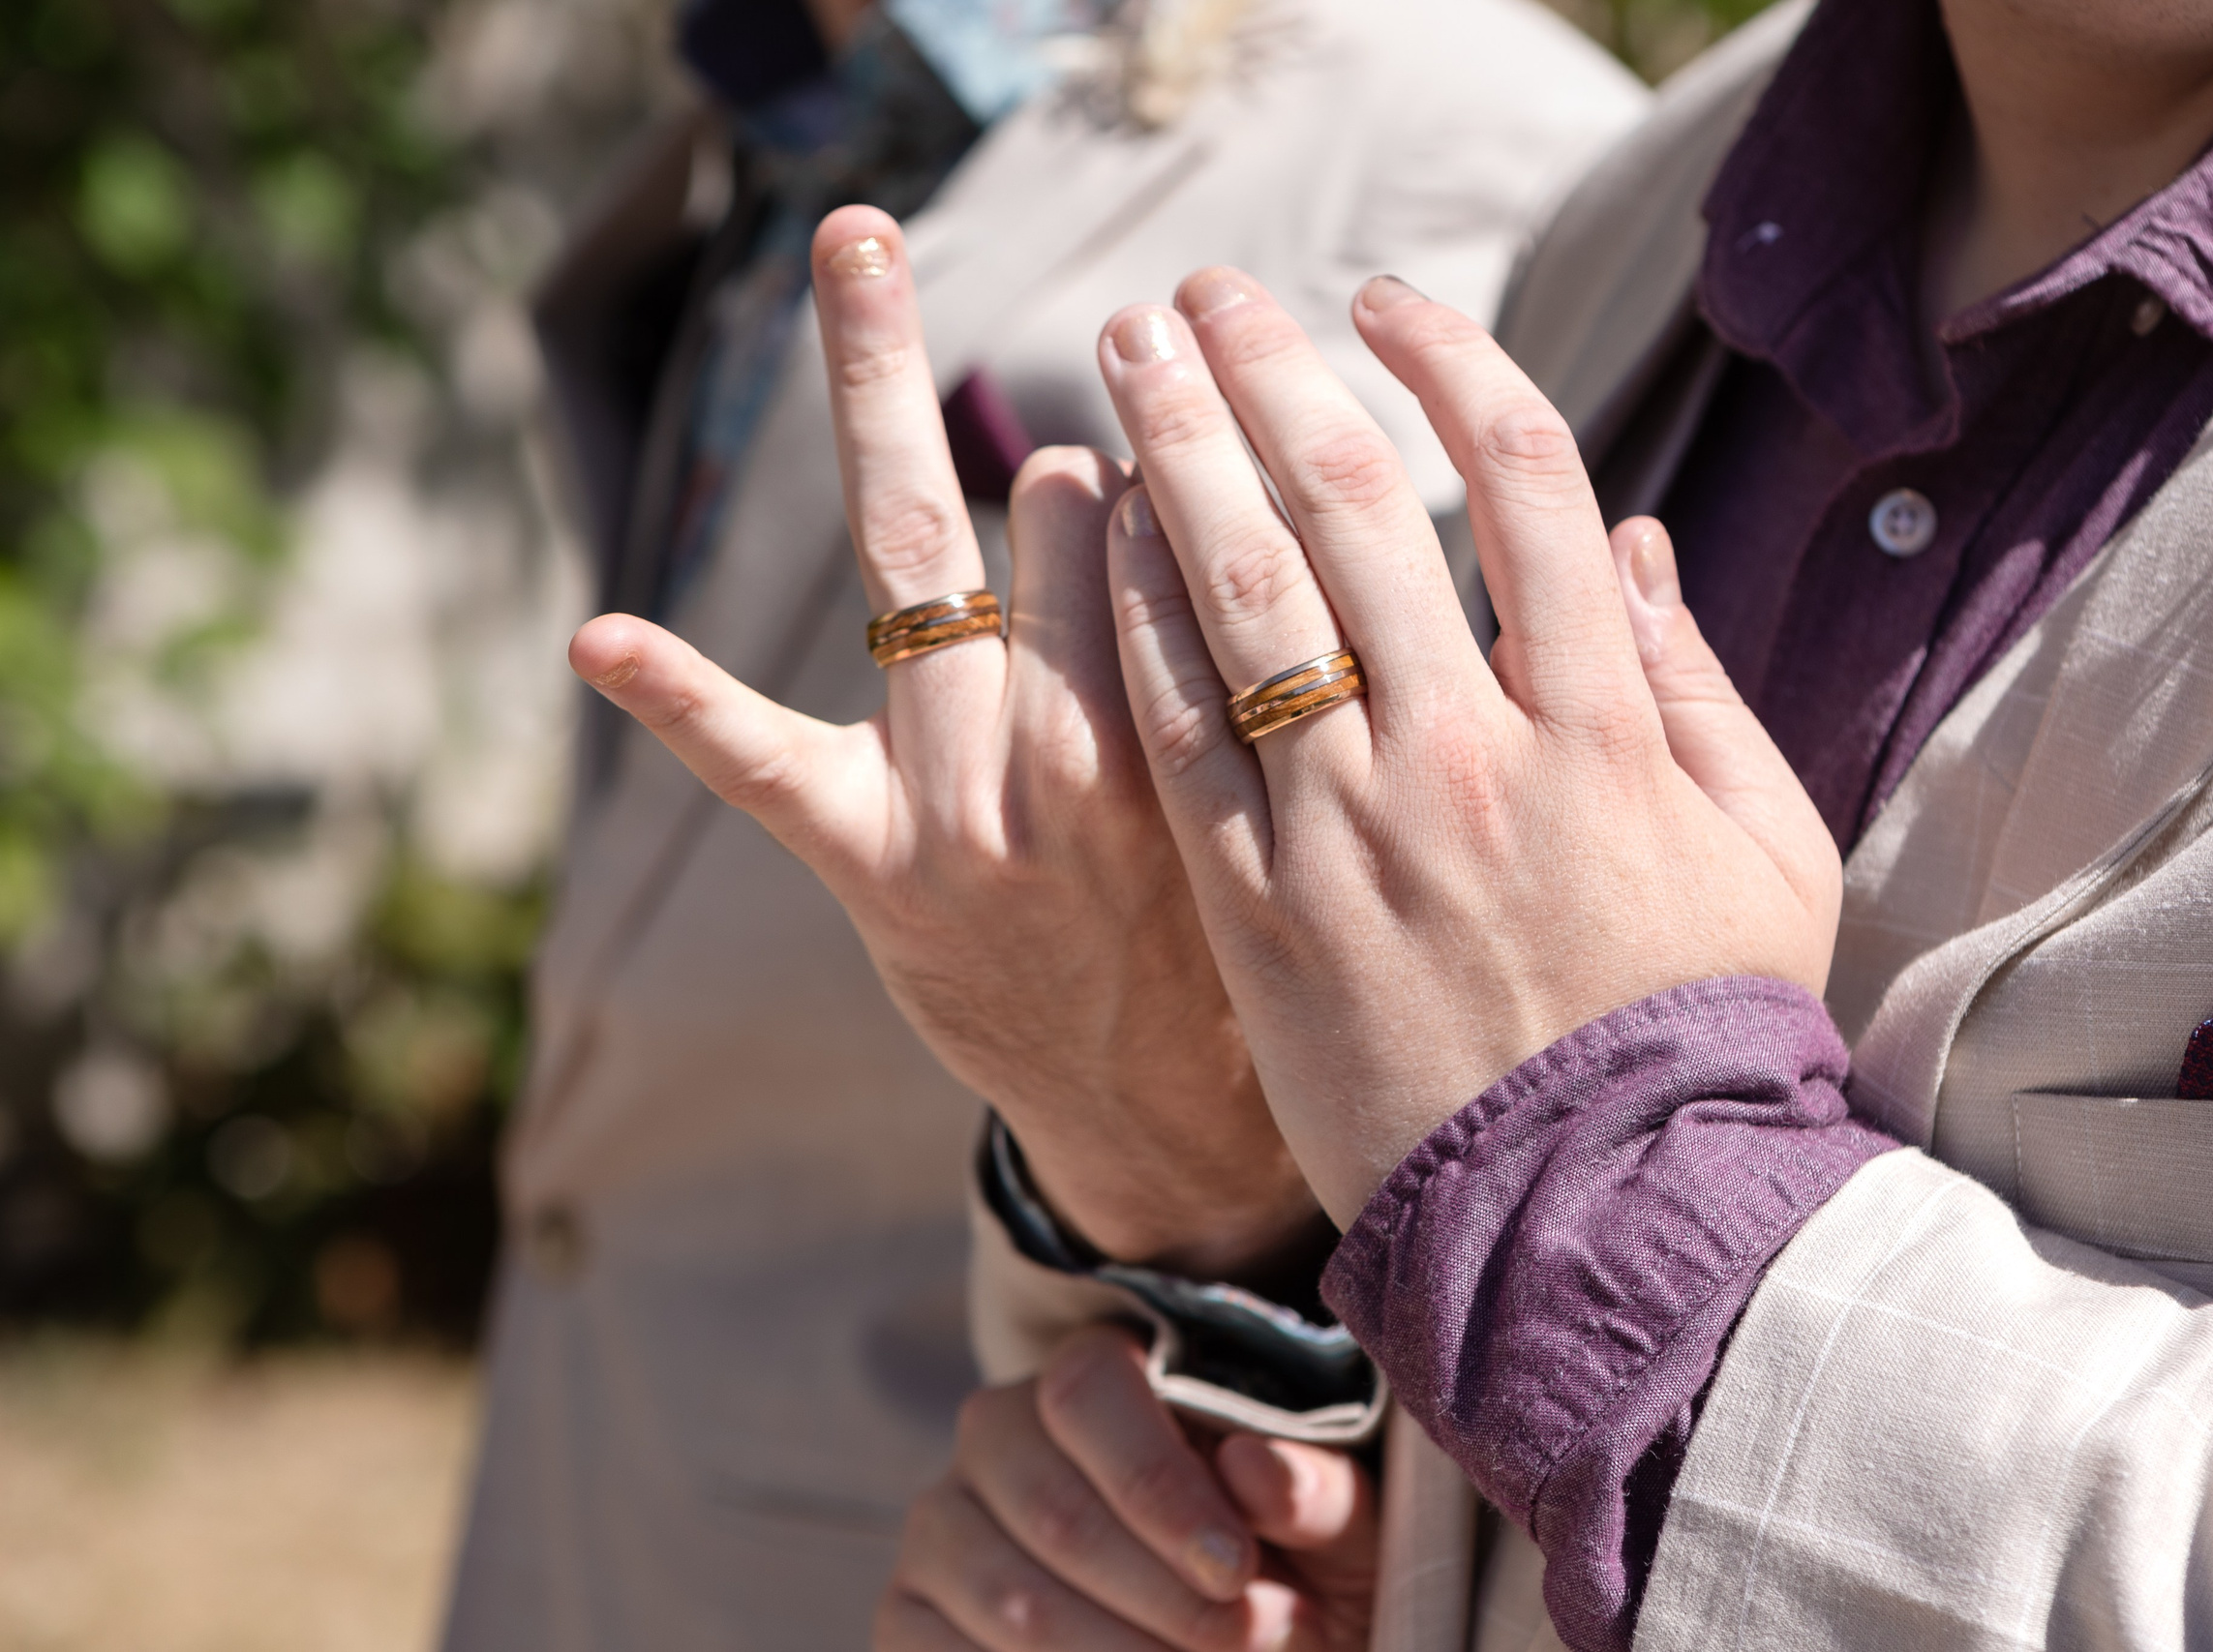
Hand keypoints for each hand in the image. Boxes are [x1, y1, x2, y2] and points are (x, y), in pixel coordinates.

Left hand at [566, 208, 1315, 1276]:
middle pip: (1061, 529)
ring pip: (929, 575)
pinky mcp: (866, 860)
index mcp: (1193, 750)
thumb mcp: (1267, 802)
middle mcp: (1078, 770)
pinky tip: (599, 639)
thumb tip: (1178, 472)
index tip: (1182, 433)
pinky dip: (680, 697)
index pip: (1176, 538)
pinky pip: (761, 766)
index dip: (1169, 461)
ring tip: (864, 260)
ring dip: (892, 408)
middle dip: (1057, 416)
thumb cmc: (1225, 936)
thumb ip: (1238, 655)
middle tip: (1061, 313)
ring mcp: (960, 813)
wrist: (1155, 1118)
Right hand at [879, 1325, 1377, 1651]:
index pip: (1087, 1395)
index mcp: (1092, 1376)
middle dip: (1166, 1603)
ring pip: (1013, 1604)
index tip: (1236, 1573)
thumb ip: (1319, 1495)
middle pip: (1055, 1512)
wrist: (1234, 1647)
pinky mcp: (906, 1619)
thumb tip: (1257, 1468)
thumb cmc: (1291, 1573)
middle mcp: (994, 1433)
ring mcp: (939, 1528)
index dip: (1159, 1489)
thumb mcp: (1338, 1535)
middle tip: (1250, 1645)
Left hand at [1095, 271, 1840, 1219]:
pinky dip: (1139, 618)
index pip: (1524, 482)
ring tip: (1124, 357)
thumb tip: (1638, 545)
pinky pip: (1183, 732)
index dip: (1448, 364)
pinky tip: (1102, 533)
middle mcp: (1470, 751)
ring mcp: (1355, 829)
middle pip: (1353, 507)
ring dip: (1178, 456)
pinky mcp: (1263, 909)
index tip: (1386, 303)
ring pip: (1250, 598)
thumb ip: (1699, 690)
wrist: (1590, 1213)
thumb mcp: (1765, 852)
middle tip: (1204, 293)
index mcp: (1602, 723)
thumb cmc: (1693, 1030)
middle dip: (1270, 374)